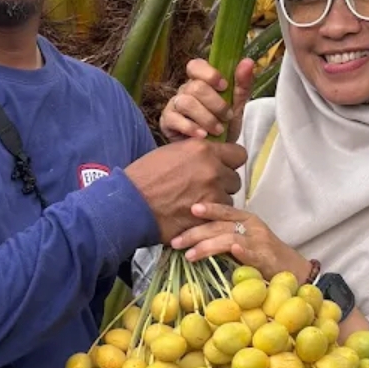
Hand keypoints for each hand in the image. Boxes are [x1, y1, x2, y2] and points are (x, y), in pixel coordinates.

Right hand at [125, 141, 246, 242]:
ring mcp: (212, 194)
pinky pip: (218, 217)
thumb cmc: (144, 177)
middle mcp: (212, 169)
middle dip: (223, 184)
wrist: (130, 203)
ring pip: (228, 199)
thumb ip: (196, 153)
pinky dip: (209, 217)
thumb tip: (210, 157)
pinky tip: (194, 216)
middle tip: (206, 189)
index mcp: (203, 150)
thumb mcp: (171, 152)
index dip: (230, 163)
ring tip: (197, 204)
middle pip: (235, 179)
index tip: (223, 168)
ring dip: (217, 202)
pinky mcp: (207, 216)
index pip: (238, 154)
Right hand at [160, 58, 254, 142]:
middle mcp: (185, 90)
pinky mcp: (167, 121)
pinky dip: (191, 128)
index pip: (195, 66)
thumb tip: (248, 61)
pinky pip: (174, 119)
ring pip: (186, 102)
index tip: (224, 86)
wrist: (214, 153)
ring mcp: (174, 105)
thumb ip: (242, 84)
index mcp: (201, 81)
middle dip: (215, 103)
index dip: (209, 74)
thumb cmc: (224, 126)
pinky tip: (202, 136)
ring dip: (206, 117)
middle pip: (195, 86)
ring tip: (218, 130)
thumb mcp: (237, 106)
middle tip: (227, 117)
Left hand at [171, 203, 312, 282]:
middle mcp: (252, 226)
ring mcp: (259, 242)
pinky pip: (250, 252)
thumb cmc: (264, 257)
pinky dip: (239, 250)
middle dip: (195, 232)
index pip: (224, 210)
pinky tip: (230, 251)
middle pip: (220, 225)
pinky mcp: (265, 258)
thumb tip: (191, 241)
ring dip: (207, 246)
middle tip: (175, 241)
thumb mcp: (244, 241)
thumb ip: (223, 237)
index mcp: (246, 220)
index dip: (208, 209)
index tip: (190, 209)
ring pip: (229, 238)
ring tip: (189, 255)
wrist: (293, 272)